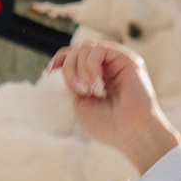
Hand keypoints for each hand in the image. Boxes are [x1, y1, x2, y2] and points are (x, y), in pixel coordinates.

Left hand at [58, 37, 180, 173]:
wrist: (131, 133)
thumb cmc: (108, 125)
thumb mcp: (80, 103)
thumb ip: (72, 81)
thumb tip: (64, 62)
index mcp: (98, 78)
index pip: (76, 56)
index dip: (60, 58)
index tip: (49, 70)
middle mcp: (109, 67)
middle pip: (77, 49)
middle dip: (69, 67)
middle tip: (80, 90)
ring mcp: (118, 62)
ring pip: (85, 46)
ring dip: (80, 69)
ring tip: (92, 90)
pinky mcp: (127, 59)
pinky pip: (98, 48)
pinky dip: (91, 65)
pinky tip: (98, 83)